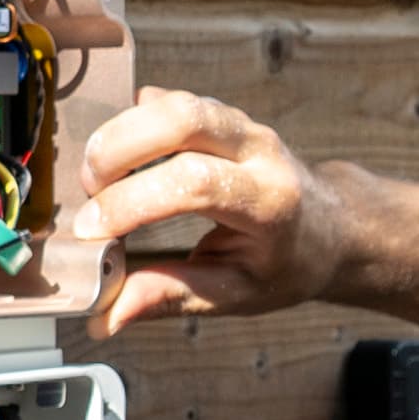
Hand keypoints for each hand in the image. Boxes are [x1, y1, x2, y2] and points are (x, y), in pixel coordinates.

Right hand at [70, 88, 349, 330]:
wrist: (329, 227)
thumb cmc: (285, 264)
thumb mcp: (235, 294)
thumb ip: (170, 297)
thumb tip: (105, 318)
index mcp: (269, 201)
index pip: (195, 183)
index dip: (132, 201)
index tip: (92, 231)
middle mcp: (259, 150)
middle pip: (183, 118)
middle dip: (119, 148)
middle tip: (88, 191)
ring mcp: (241, 124)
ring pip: (174, 102)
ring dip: (121, 133)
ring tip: (97, 179)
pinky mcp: (219, 113)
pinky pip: (168, 101)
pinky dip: (132, 124)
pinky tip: (118, 161)